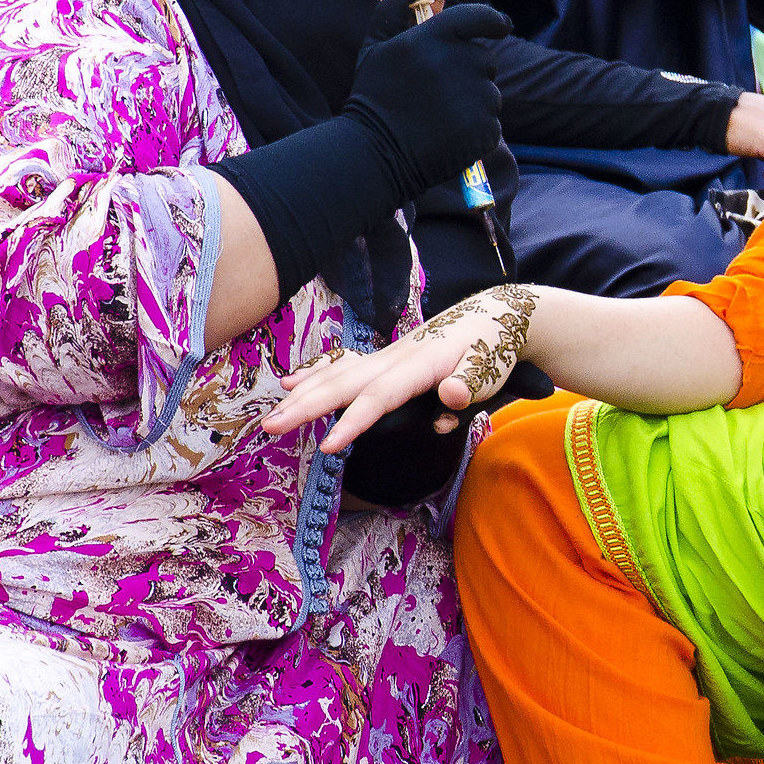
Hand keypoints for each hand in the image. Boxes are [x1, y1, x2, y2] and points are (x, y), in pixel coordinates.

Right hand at [266, 284, 537, 451]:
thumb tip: (452, 395)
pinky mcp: (384, 359)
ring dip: (302, 396)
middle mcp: (394, 358)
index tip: (328, 446)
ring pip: (336, 375)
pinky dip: (316, 373)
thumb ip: (470, 383)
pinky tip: (291, 383)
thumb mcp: (491, 366)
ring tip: (271, 418)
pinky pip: (342, 365)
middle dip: (305, 407)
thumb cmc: (493, 348)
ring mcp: (385, 357)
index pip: (380, 397)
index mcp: (419, 365)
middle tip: (270, 428)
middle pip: (343, 383)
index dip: (353, 422)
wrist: (493, 317)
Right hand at [343, 0, 511, 192]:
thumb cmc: (374, 97)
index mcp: (436, 37)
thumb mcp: (374, 48)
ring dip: (473, 100)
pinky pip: (491, 121)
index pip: (480, 17)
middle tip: (438, 92)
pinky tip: (449, 135)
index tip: (502, 25)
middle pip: (485, 59)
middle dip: (469, 71)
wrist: (376, 154)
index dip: (494, 20)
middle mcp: (462, 62)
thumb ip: (394, 9)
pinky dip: (476, 128)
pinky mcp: (487, 127)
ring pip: (490, 92)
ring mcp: (477, 96)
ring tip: (439, 116)